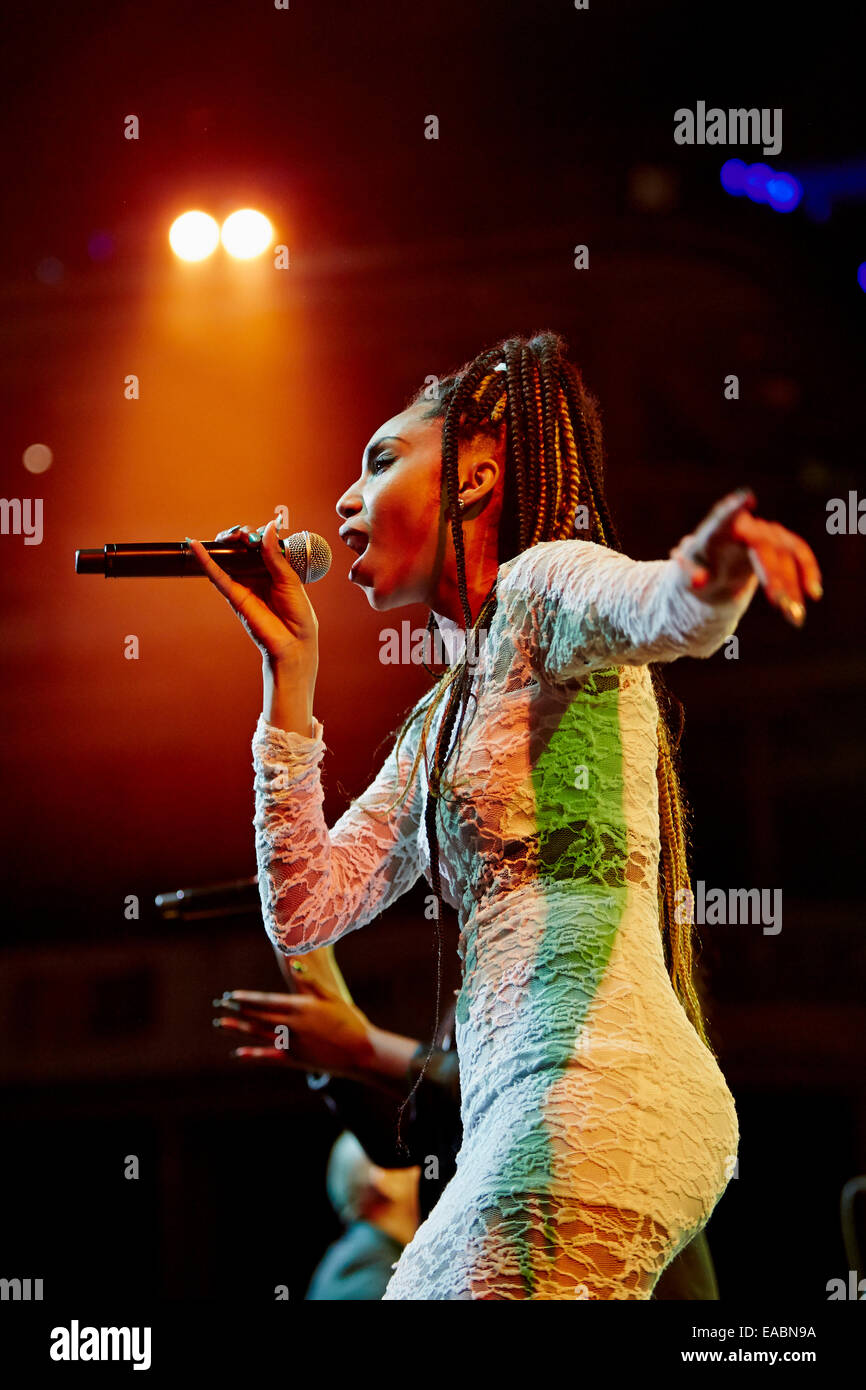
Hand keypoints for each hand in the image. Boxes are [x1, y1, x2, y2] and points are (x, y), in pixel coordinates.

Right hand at [186, 521, 319, 666]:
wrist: (294, 643)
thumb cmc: (298, 614)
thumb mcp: (289, 579)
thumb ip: (275, 555)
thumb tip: (267, 528)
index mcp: (274, 569)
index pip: (260, 544)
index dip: (257, 535)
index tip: (259, 532)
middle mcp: (256, 574)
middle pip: (241, 548)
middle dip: (239, 535)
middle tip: (243, 534)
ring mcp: (243, 584)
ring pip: (228, 558)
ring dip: (225, 542)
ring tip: (230, 536)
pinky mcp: (234, 595)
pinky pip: (217, 576)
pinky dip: (205, 561)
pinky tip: (196, 546)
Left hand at [212, 982, 375, 1078]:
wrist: (361, 1052)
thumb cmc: (349, 1020)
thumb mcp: (331, 996)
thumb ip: (310, 981)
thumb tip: (294, 963)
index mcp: (300, 1007)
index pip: (265, 1001)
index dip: (246, 998)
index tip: (229, 995)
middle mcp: (291, 1025)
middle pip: (257, 1017)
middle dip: (237, 1010)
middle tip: (220, 1005)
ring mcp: (292, 1044)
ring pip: (258, 1035)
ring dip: (238, 1029)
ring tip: (220, 1023)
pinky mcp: (295, 1059)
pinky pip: (269, 1057)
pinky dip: (252, 1055)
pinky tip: (237, 1053)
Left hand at [670, 488, 822, 626]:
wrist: (713, 575)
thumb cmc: (696, 573)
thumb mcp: (686, 579)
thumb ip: (691, 577)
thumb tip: (698, 580)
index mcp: (716, 531)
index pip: (724, 517)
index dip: (734, 508)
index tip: (746, 498)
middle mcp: (743, 526)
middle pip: (764, 545)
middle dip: (774, 575)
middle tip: (779, 605)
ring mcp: (764, 532)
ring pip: (786, 552)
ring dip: (793, 583)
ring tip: (795, 615)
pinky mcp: (779, 543)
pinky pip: (798, 553)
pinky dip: (807, 571)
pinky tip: (813, 593)